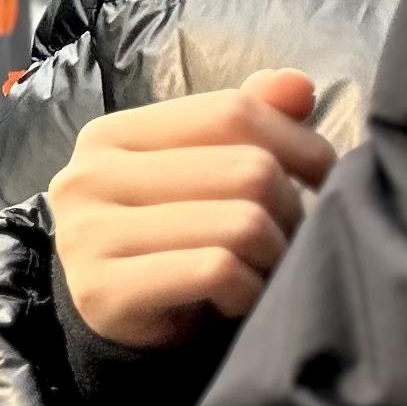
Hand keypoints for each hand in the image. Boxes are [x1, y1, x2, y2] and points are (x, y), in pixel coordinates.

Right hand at [54, 68, 335, 349]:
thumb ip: (247, 121)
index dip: (299, 143)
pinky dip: (248, 292)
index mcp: (110, 135)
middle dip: (290, 211)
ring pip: (240, 224)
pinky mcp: (103, 291)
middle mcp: (88, 177)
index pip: (230, 111)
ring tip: (261, 268)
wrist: (119, 320)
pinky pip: (217, 271)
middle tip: (282, 238)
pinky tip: (235, 298)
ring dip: (273, 255)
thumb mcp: (204, 170)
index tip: (320, 178)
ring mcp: (87, 236)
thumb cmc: (171, 236)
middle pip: (246, 170)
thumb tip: (295, 85)